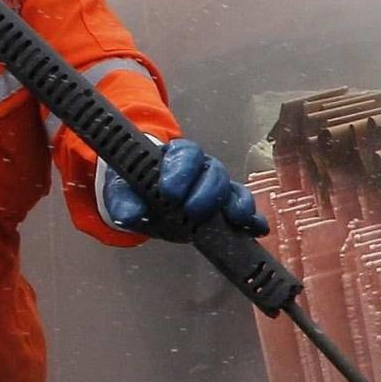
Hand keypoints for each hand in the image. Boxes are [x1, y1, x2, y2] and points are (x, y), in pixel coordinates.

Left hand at [101, 137, 266, 237]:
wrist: (148, 203)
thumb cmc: (138, 191)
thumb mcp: (125, 193)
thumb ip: (124, 200)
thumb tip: (128, 214)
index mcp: (175, 157)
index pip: (185, 153)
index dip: (181, 169)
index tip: (169, 191)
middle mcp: (201, 170)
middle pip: (214, 170)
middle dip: (207, 190)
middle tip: (192, 211)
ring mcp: (217, 190)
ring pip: (232, 189)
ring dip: (234, 203)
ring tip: (233, 219)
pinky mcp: (227, 210)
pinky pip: (245, 210)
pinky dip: (253, 219)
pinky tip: (257, 228)